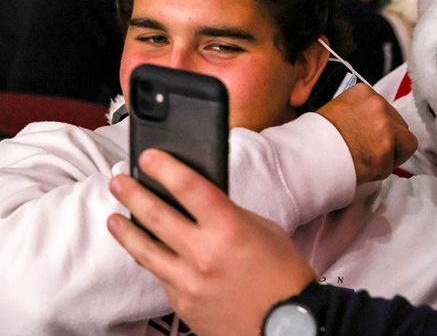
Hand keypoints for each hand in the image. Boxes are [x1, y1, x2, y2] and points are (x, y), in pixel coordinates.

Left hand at [108, 149, 316, 335]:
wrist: (284, 322)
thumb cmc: (281, 272)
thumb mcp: (263, 229)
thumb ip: (228, 214)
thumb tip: (198, 203)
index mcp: (229, 228)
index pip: (189, 187)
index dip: (165, 168)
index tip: (148, 157)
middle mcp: (203, 254)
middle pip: (156, 216)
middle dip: (133, 194)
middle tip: (118, 181)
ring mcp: (188, 282)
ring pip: (145, 251)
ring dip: (126, 231)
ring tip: (114, 218)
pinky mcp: (182, 304)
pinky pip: (161, 276)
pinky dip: (154, 260)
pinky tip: (147, 252)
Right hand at [317, 84, 417, 181]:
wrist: (307, 157)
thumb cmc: (318, 138)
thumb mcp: (338, 111)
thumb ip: (359, 113)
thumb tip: (373, 125)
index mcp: (364, 92)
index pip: (387, 111)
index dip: (380, 129)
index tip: (366, 139)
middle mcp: (377, 104)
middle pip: (400, 126)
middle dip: (390, 141)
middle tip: (367, 153)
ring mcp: (384, 125)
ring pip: (406, 144)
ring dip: (389, 156)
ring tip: (365, 161)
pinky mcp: (386, 148)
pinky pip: (394, 164)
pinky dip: (382, 171)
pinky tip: (363, 169)